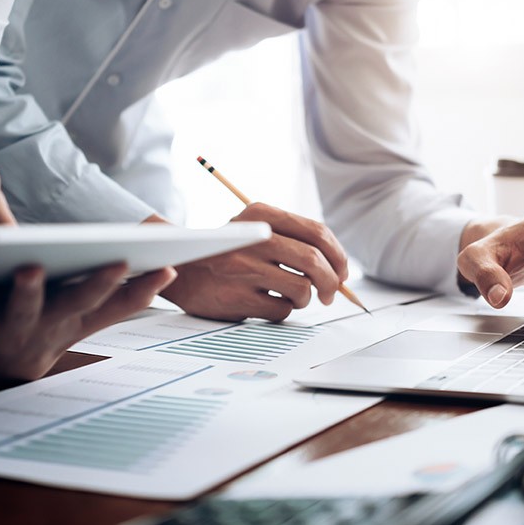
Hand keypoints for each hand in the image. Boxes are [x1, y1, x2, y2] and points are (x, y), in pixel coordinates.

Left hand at [0, 264, 176, 379]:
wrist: (10, 368)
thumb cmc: (55, 330)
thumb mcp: (93, 317)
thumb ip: (129, 297)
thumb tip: (170, 272)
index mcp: (63, 320)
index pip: (91, 299)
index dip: (107, 283)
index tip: (123, 261)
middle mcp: (27, 328)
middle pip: (31, 309)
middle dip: (31, 291)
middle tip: (30, 269)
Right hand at [153, 203, 348, 321]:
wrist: (180, 270)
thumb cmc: (229, 253)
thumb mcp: (254, 228)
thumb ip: (294, 239)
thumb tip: (340, 268)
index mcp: (261, 214)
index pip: (317, 232)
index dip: (338, 255)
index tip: (342, 271)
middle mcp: (253, 237)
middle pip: (314, 262)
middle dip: (332, 282)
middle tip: (331, 294)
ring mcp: (244, 268)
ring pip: (302, 290)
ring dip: (305, 299)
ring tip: (290, 296)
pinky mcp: (237, 297)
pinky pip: (282, 310)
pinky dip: (282, 310)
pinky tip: (266, 302)